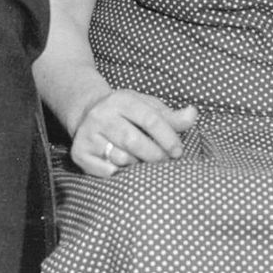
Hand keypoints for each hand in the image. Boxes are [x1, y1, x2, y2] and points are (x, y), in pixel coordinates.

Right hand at [71, 89, 198, 177]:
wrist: (86, 111)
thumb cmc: (126, 112)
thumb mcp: (148, 107)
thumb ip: (172, 116)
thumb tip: (193, 113)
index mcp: (122, 100)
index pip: (150, 119)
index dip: (168, 138)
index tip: (178, 152)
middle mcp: (102, 115)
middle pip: (134, 141)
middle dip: (155, 156)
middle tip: (164, 162)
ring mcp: (88, 133)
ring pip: (120, 157)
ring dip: (137, 165)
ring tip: (143, 162)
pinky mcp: (79, 152)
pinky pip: (105, 170)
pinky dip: (119, 172)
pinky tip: (124, 167)